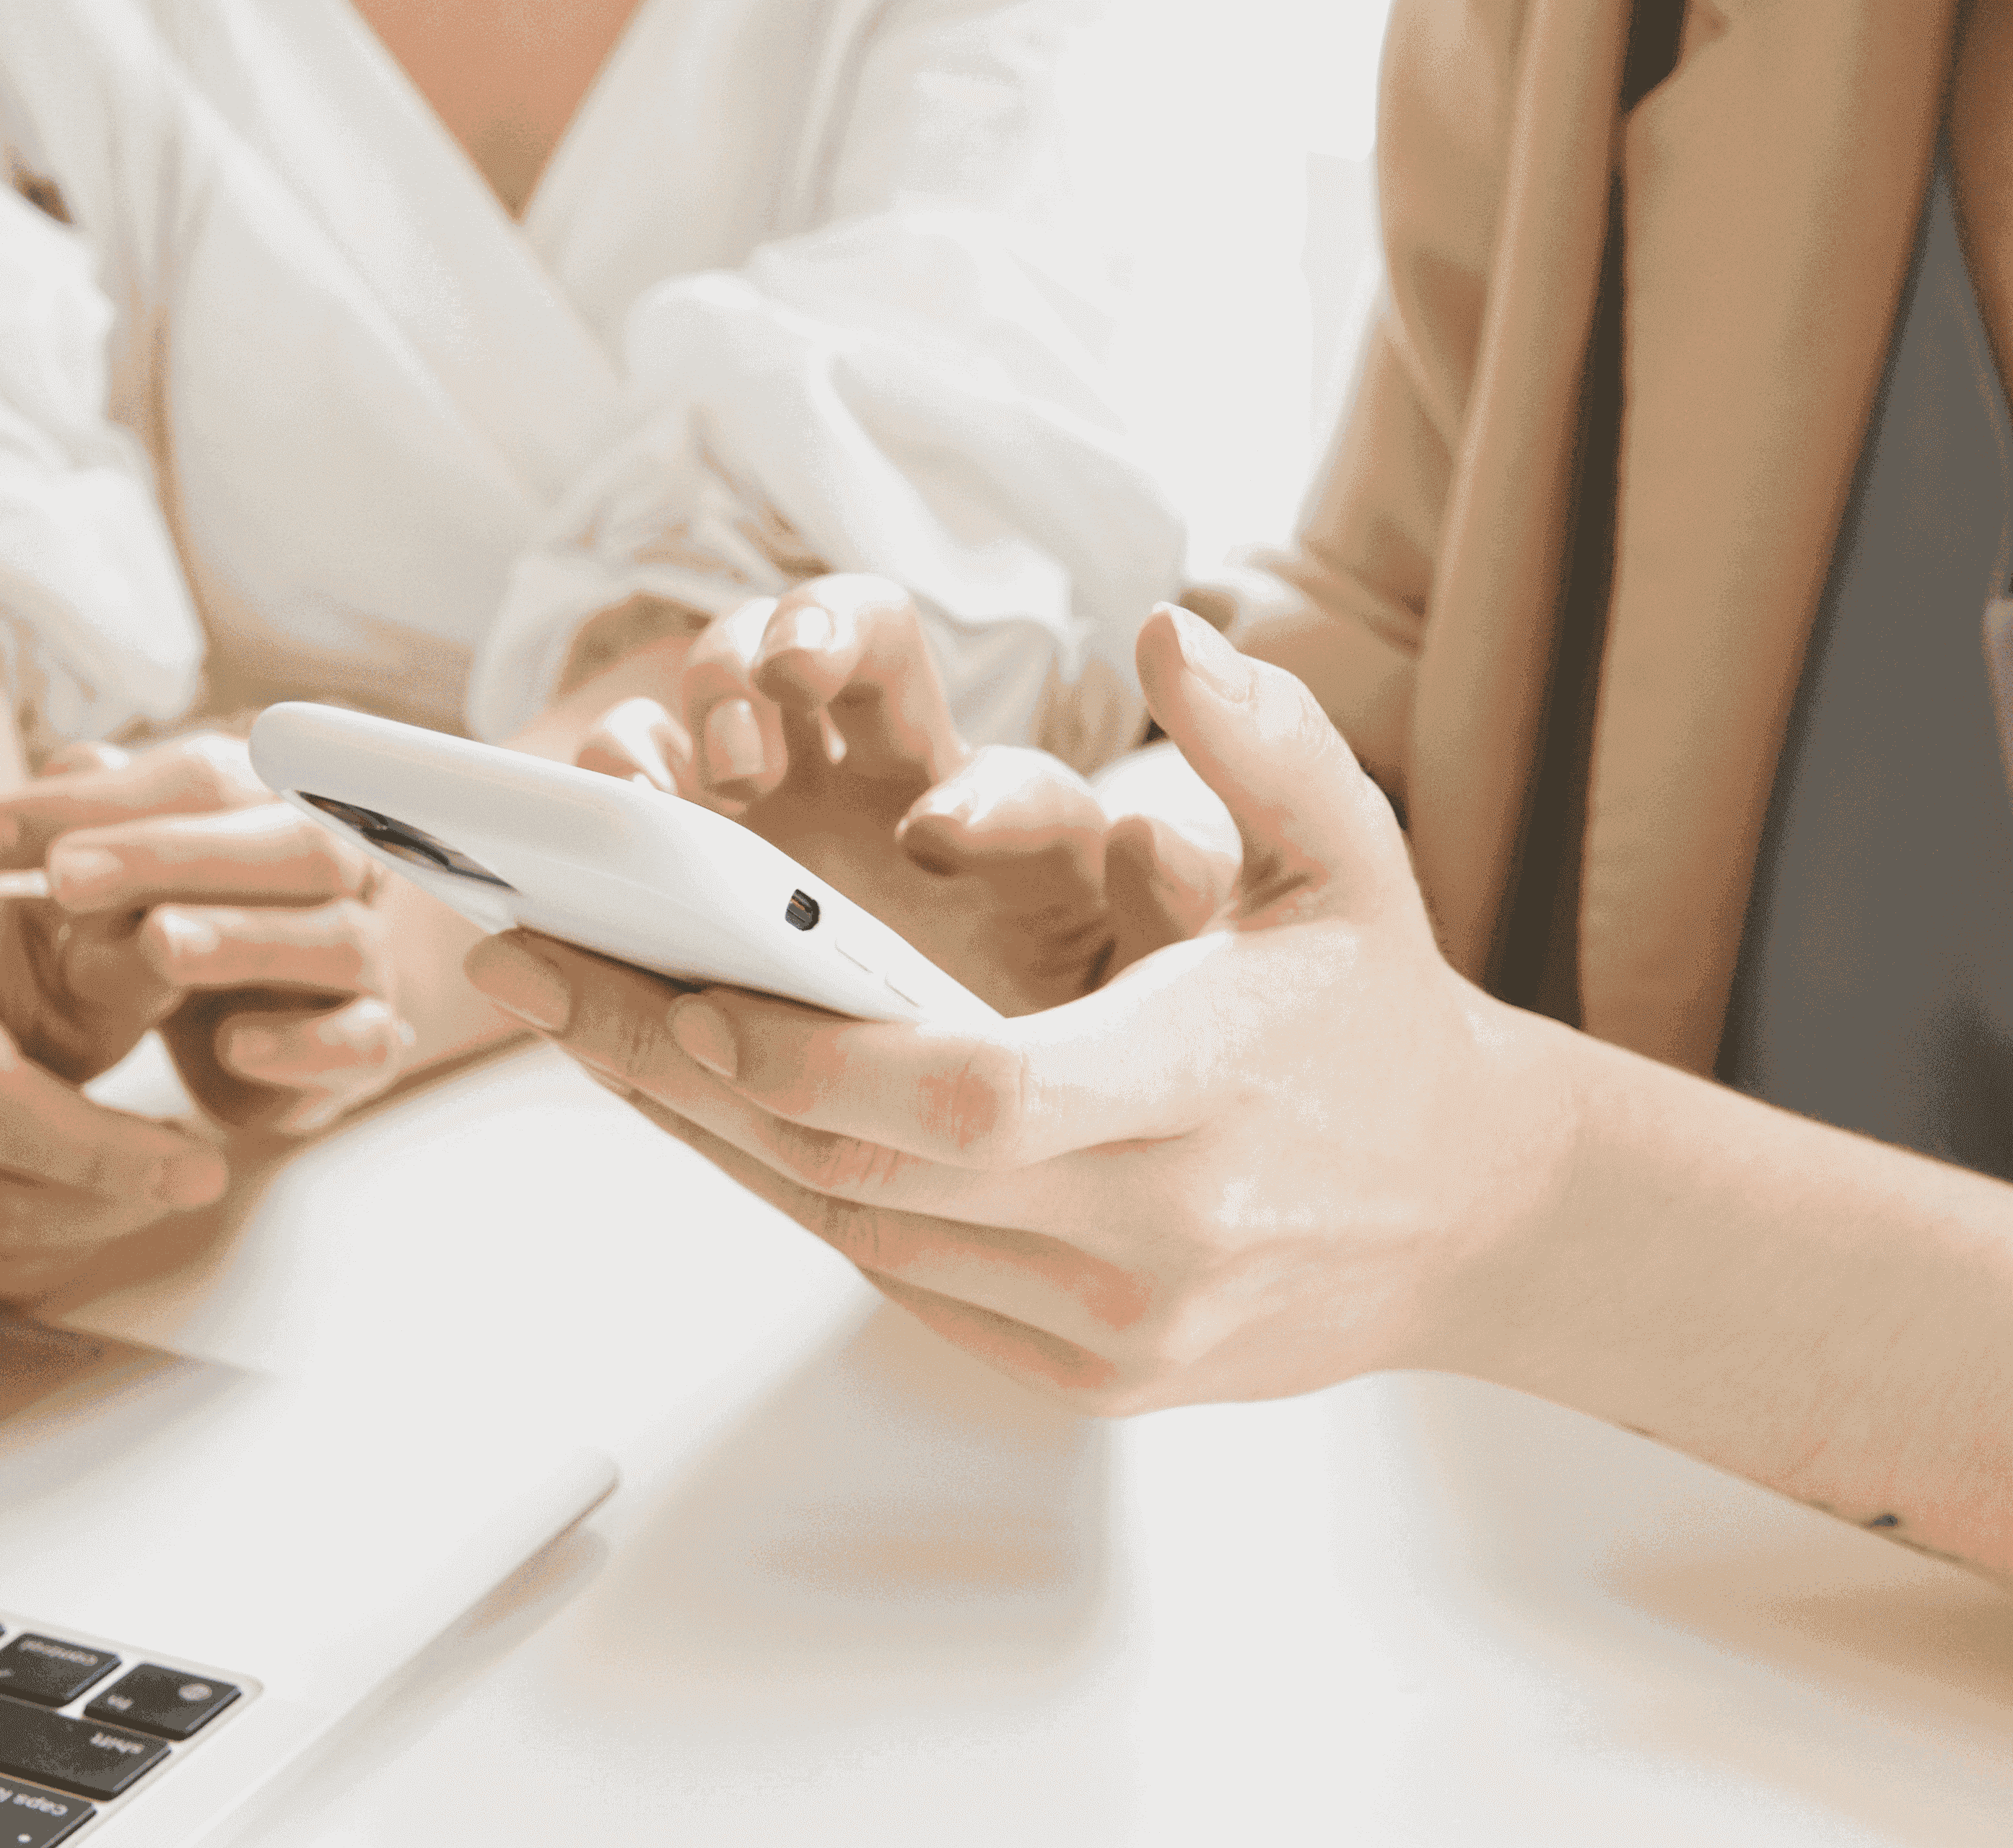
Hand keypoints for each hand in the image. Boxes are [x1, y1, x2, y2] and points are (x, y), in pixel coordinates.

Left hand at [0, 731, 410, 1132]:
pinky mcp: (367, 1045)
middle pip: (294, 843)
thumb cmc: (183, 917)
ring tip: (158, 946)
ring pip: (336, 937)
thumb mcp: (113, 872)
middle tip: (66, 881)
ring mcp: (362, 958)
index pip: (205, 778)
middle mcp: (338, 870)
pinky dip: (304, 1044)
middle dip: (179, 855)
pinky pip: (360, 1041)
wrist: (260, 1016)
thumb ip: (57, 837)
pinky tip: (234, 1047)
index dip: (103, 804)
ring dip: (245, 939)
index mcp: (277, 802)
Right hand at [0, 892, 229, 1305]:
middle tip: (192, 1172)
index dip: (98, 1149)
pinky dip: (46, 1260)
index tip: (200, 1169)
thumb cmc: (15, 963)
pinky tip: (76, 1202)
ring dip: (93, 1232)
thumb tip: (180, 953)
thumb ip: (128, 958)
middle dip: (117, 1199)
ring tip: (136, 1175)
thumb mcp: (76, 934)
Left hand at [468, 605, 1578, 1411]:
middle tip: (547, 982)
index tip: (674, 990)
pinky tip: (710, 1110)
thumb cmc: (1381, 1018)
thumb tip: (1169, 628)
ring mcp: (1113, 1327)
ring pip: (858, 1237)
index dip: (802, 1053)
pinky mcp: (1087, 1378)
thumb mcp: (1350, 858)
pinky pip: (899, 1283)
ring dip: (714, 1134)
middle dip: (680, 1079)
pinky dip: (800, 1192)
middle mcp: (1149, 1235)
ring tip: (588, 1033)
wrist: (1477, 1215)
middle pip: (862, 1175)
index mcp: (1199, 1093)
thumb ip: (1261, 739)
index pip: (959, 1097)